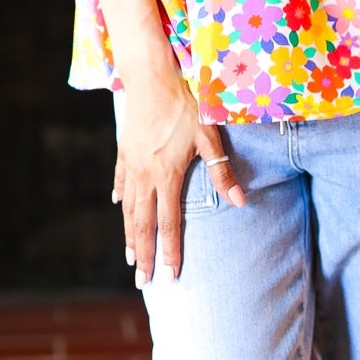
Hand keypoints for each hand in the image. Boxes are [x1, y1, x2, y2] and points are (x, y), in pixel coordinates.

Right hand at [112, 63, 244, 285]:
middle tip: (142, 282)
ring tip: (130, 257)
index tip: (169, 276)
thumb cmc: (184, 105)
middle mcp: (145, 176)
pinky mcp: (124, 151)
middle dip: (143, 255)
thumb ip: (221, 171)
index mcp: (166, 176)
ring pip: (128, 208)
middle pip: (143, 225)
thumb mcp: (209, 136)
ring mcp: (131, 164)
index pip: (168, 224)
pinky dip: (121, 198)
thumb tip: (240, 201)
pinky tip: (119, 207)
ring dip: (129, 235)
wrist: (150, 78)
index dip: (169, 252)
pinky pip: (120, 181)